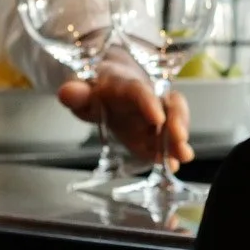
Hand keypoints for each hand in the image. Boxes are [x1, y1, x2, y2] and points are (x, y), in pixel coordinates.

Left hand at [57, 50, 192, 165]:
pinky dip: (171, 150)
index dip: (149, 103)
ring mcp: (154, 110)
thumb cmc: (93, 86)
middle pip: (167, 102)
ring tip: (182, 157)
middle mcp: (146, 95)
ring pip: (175, 117)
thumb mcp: (80, 89)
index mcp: (124, 84)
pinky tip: (172, 165)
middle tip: (180, 141)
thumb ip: (75, 92)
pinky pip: (167, 136)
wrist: (105, 84)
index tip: (159, 119)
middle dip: (177, 121)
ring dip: (179, 137)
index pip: (138, 90)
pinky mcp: (155, 128)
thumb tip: (67, 92)